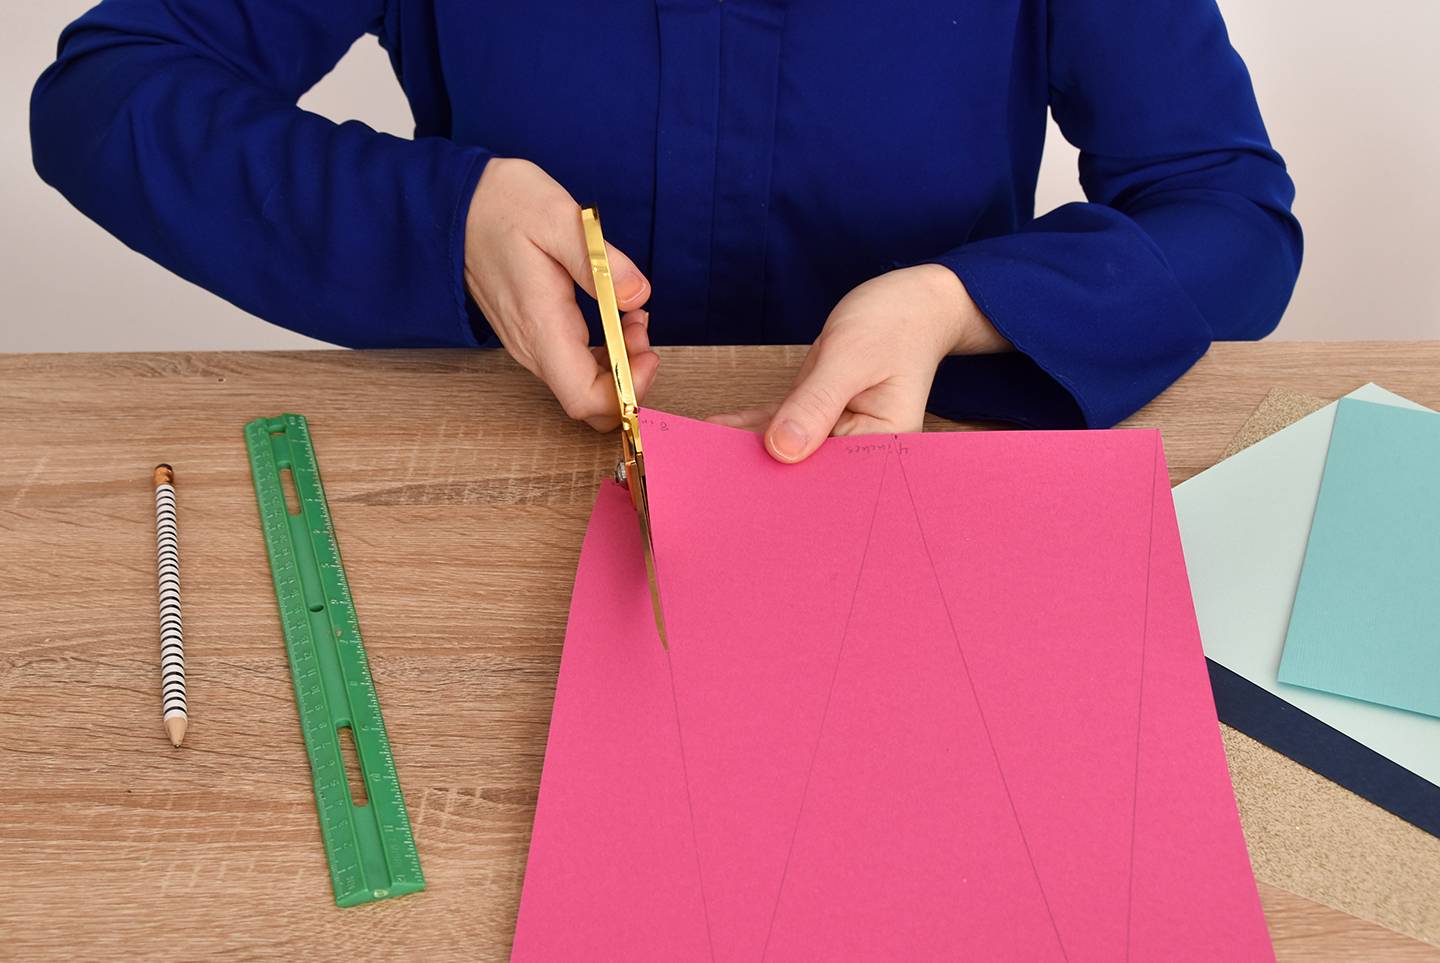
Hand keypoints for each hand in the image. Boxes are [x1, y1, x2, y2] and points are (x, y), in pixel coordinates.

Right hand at [464, 157, 658, 429]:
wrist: (456, 203)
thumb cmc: (504, 205)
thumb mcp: (559, 219)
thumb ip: (601, 262)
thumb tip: (637, 295)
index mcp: (540, 326)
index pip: (584, 398)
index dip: (626, 392)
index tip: (649, 354)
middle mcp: (532, 347)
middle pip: (589, 402)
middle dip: (630, 379)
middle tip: (643, 328)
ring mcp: (529, 345)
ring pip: (583, 387)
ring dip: (620, 365)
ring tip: (634, 318)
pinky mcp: (531, 336)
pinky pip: (573, 367)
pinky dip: (605, 355)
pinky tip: (616, 320)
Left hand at [709, 264, 1007, 461]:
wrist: (913, 302)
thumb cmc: (896, 322)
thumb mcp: (852, 358)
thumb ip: (817, 403)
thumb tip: (781, 451)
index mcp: (882, 447)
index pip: (827, 478)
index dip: (784, 485)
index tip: (739, 490)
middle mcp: (860, 449)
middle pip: (804, 470)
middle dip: (760, 475)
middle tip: (707, 475)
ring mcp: (836, 433)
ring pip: (785, 449)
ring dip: (747, 452)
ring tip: (699, 457)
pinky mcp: (818, 414)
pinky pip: (779, 424)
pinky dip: (750, 425)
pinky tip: (714, 429)